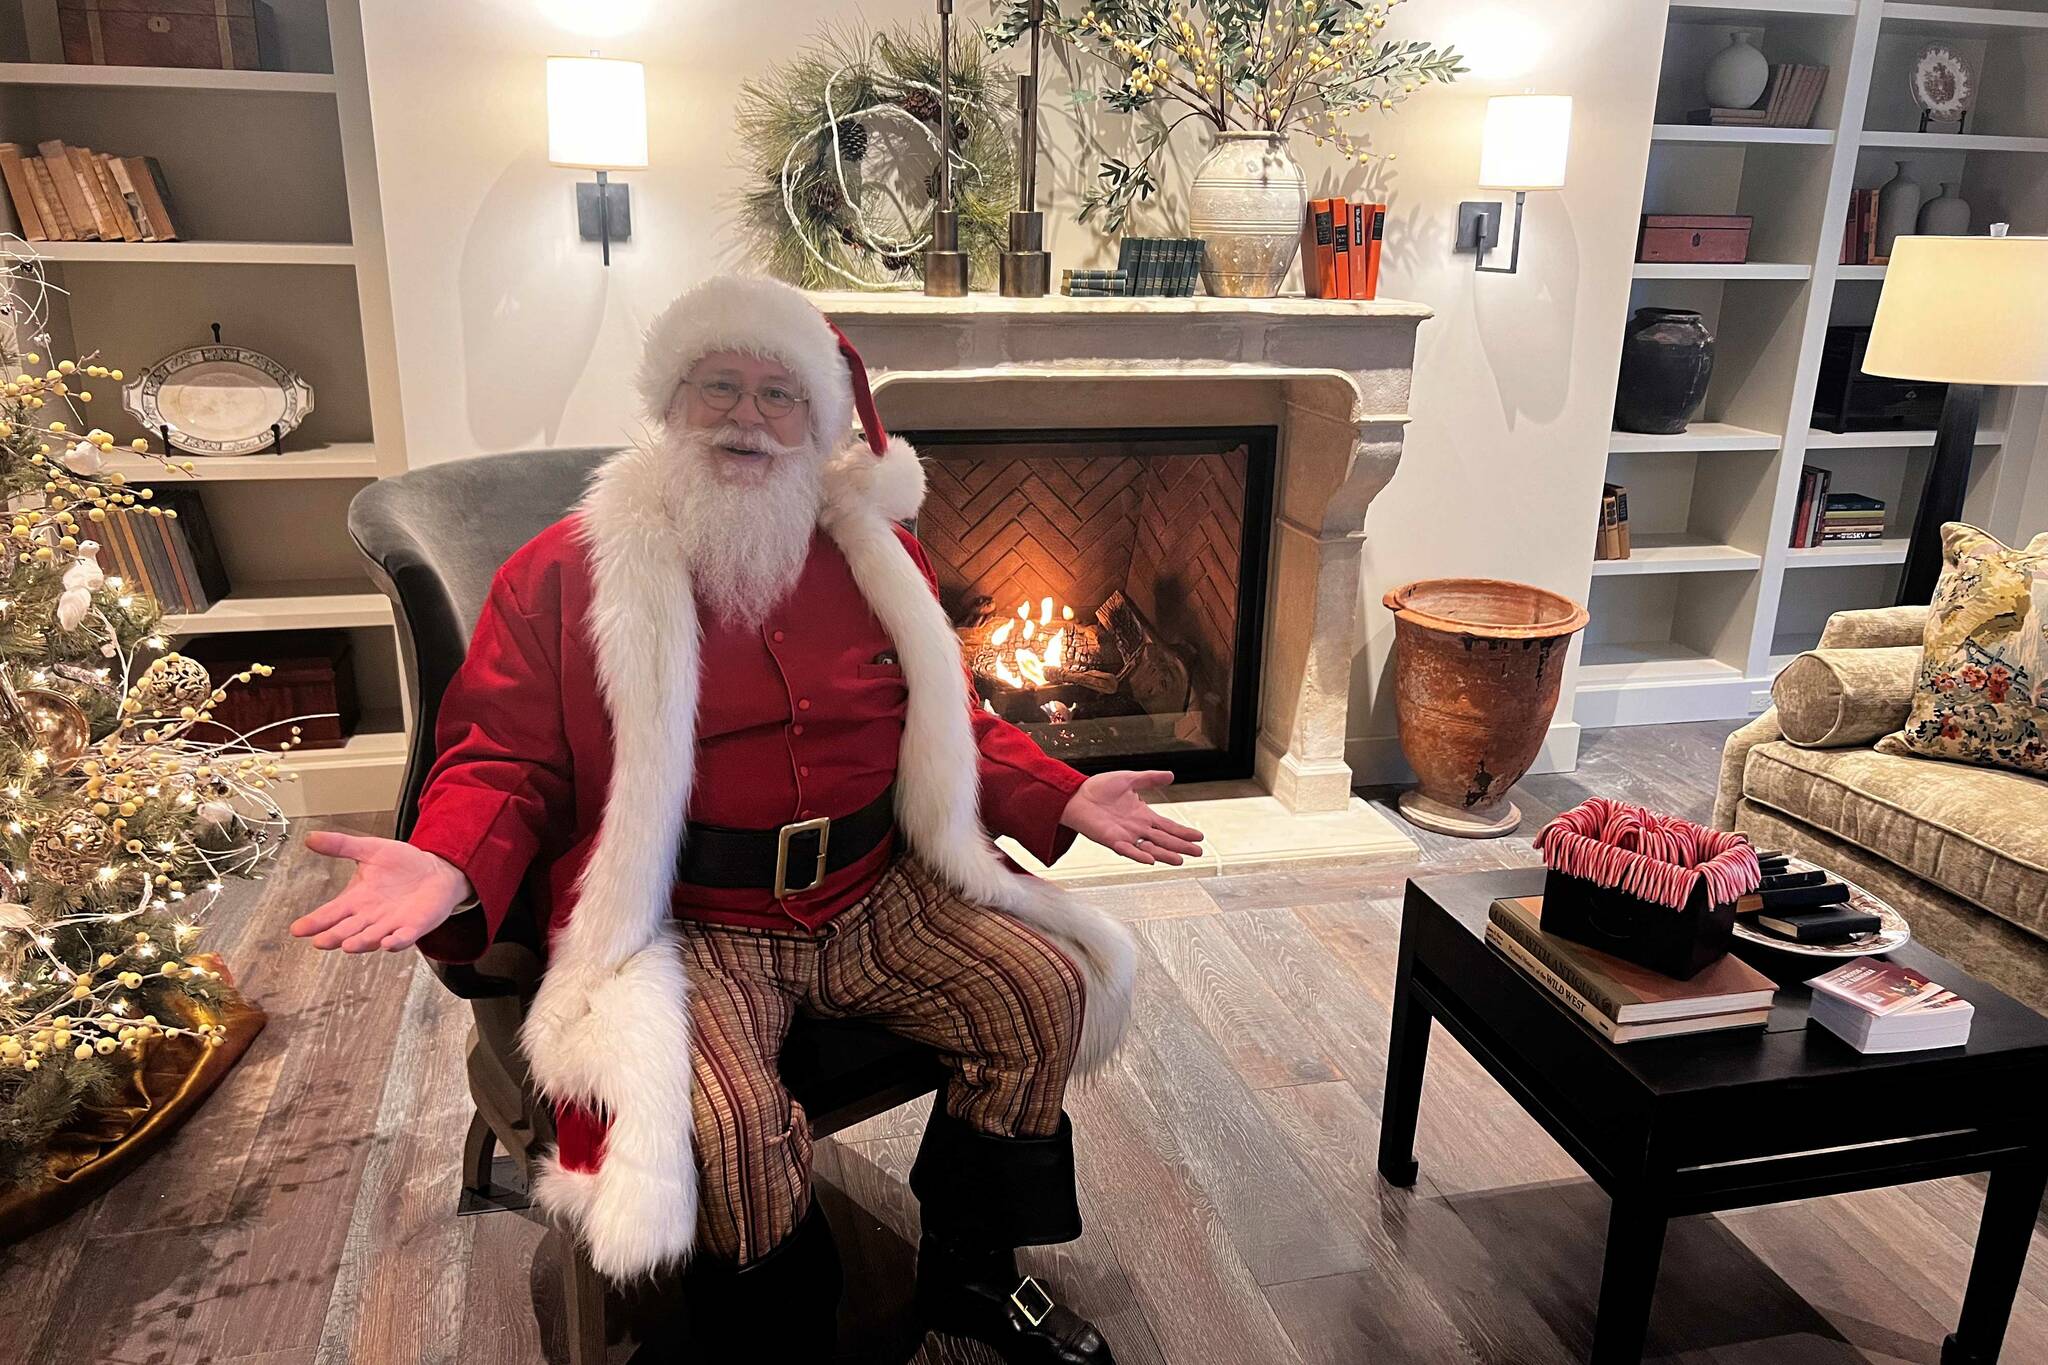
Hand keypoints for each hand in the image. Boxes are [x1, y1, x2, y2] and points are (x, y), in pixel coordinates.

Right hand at [289, 831, 472, 952]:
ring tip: (347, 945)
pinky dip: (395, 942)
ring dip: (360, 942)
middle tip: (319, 941)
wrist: (436, 871)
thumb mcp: (370, 850)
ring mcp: (391, 924)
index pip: (331, 913)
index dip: (314, 921)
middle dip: (333, 936)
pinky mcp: (413, 927)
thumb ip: (341, 846)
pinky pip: (403, 938)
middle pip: (347, 930)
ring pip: (371, 938)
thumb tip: (310, 837)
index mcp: (356, 900)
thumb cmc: (402, 864)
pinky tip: (388, 943)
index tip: (297, 929)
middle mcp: (370, 917)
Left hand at [1058, 770, 1204, 865]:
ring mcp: (1126, 835)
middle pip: (1164, 839)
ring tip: (1180, 860)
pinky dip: (1139, 855)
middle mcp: (1137, 828)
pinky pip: (1128, 850)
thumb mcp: (1129, 779)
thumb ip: (1150, 779)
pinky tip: (1152, 860)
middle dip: (1181, 845)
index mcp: (1143, 815)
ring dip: (1165, 854)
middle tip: (1199, 852)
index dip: (1183, 831)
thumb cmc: (1099, 788)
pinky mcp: (1112, 840)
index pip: (1168, 825)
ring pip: (1150, 848)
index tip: (1199, 836)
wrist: (1076, 794)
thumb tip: (1171, 775)